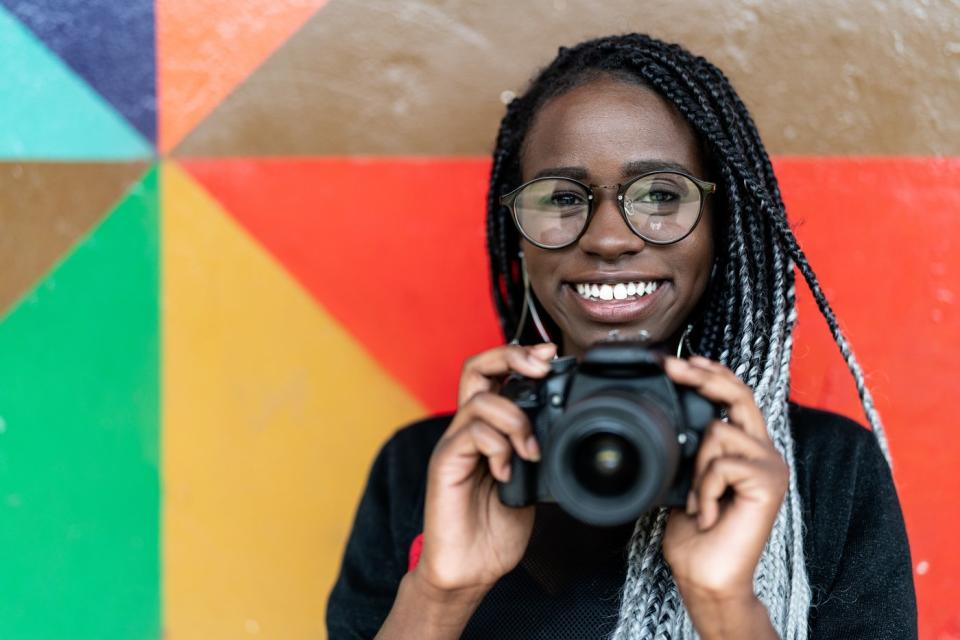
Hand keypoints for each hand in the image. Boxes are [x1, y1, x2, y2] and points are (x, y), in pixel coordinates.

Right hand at [412, 342, 557, 596]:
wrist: (470, 568)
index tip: (552, 356)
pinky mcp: (445, 464)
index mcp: (489, 428)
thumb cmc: (497, 528)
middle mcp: (468, 429)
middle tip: (541, 369)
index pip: (496, 374)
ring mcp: (454, 445)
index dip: (521, 355)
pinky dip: (497, 447)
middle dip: (512, 357)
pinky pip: (470, 434)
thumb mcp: (532, 480)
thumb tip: (564, 426)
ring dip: (515, 419)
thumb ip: (538, 448)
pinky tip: (507, 473)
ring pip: (480, 400)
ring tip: (530, 451)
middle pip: (477, 367)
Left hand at [661, 356, 787, 611]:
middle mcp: (764, 452)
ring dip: (695, 468)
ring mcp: (770, 466)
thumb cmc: (695, 533)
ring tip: (698, 502)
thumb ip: (688, 449)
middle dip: (703, 376)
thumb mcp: (684, 479)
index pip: (735, 397)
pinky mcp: (769, 482)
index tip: (678, 361)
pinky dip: (703, 489)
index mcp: (746, 449)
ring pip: (718, 431)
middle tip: (672, 367)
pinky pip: (721, 464)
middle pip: (739, 394)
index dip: (710, 374)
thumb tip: (667, 419)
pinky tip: (707, 514)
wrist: (707, 575)